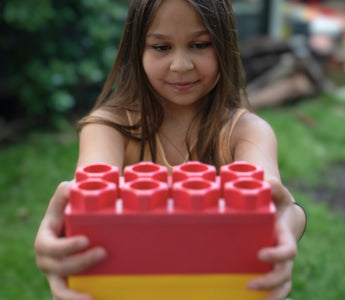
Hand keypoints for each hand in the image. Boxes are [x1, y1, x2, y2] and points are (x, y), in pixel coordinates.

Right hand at [34, 182, 106, 299]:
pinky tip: (96, 299)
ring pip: (59, 290)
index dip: (66, 247)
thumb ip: (65, 193)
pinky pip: (67, 296)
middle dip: (81, 263)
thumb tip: (69, 186)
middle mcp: (47, 260)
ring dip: (74, 297)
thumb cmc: (68, 210)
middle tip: (103, 253)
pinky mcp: (67, 282)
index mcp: (44, 240)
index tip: (85, 240)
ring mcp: (56, 274)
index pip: (50, 247)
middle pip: (59, 268)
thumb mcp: (64, 200)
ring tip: (93, 299)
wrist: (72, 223)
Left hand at [248, 180, 297, 299]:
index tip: (260, 254)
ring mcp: (280, 262)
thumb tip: (269, 180)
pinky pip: (277, 286)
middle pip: (284, 273)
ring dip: (271, 294)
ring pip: (282, 284)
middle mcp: (284, 253)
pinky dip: (270, 295)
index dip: (277, 255)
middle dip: (270, 281)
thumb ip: (276, 188)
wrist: (284, 218)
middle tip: (250, 284)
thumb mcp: (279, 195)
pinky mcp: (273, 267)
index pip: (288, 250)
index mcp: (285, 236)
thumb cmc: (280, 206)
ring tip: (251, 298)